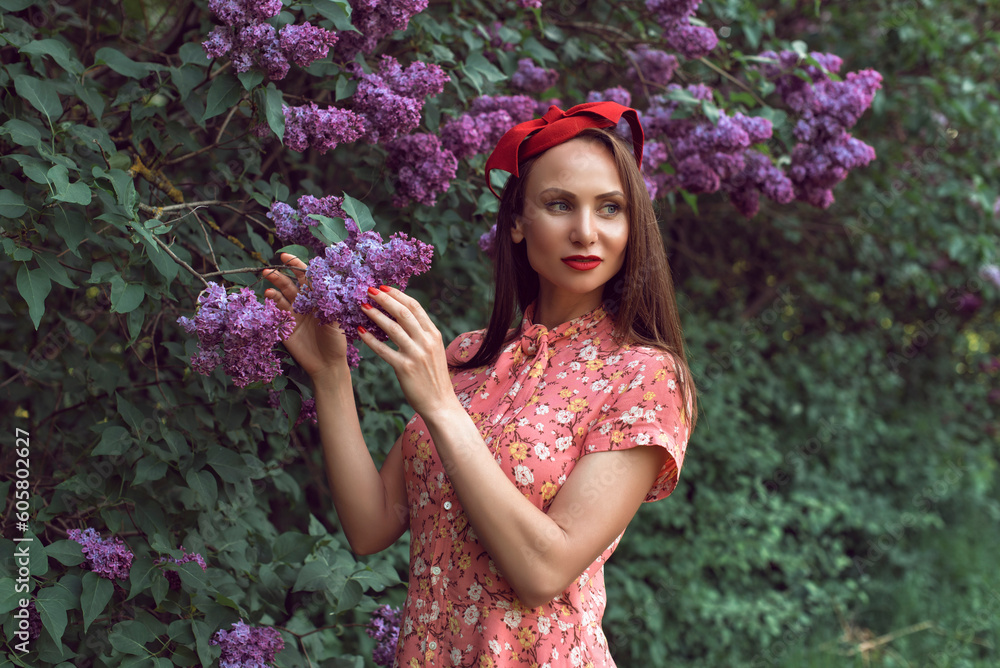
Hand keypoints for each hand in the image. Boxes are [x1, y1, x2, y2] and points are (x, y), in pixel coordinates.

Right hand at [263, 253, 350, 377]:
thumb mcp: (337, 319)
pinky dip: (272, 301)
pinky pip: (276, 310)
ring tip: (268, 276)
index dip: (297, 266)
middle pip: (291, 284)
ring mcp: (294, 314)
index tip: (286, 257)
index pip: (307, 278)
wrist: (327, 365)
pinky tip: (269, 294)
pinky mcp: (284, 326)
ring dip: (275, 284)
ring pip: (282, 294)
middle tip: (271, 267)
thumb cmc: (337, 341)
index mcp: (319, 299)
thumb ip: (329, 301)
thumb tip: (325, 281)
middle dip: (281, 274)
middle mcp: (305, 304)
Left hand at [357, 286, 459, 417]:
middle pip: (403, 312)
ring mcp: (416, 355)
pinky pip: (384, 350)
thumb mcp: (434, 350)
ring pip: (392, 328)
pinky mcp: (404, 368)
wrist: (440, 404)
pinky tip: (360, 331)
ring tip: (361, 306)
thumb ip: (422, 334)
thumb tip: (403, 317)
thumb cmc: (434, 377)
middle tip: (369, 290)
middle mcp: (426, 341)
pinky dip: (370, 339)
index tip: (384, 287)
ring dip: (375, 315)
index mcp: (434, 334)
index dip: (398, 294)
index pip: (415, 307)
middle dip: (384, 299)